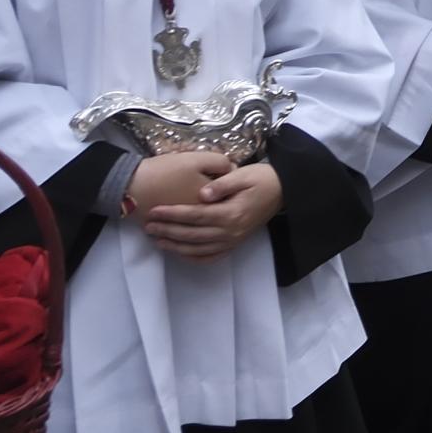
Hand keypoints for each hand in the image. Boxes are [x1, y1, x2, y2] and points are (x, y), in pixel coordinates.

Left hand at [138, 157, 280, 259]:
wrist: (283, 191)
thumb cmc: (261, 179)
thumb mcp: (243, 174)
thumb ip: (222, 184)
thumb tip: (202, 194)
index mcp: (231, 213)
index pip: (195, 215)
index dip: (173, 214)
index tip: (154, 210)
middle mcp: (230, 232)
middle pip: (192, 235)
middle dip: (168, 231)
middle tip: (148, 226)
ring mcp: (233, 241)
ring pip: (198, 249)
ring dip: (176, 246)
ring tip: (157, 240)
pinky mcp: (235, 244)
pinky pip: (211, 257)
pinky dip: (194, 257)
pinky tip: (180, 253)